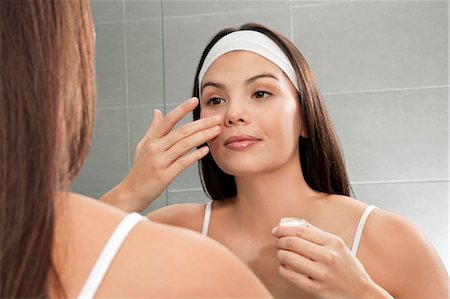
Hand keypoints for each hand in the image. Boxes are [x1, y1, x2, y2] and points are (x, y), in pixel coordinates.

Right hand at [101, 97, 220, 211]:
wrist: (131, 192)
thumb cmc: (139, 169)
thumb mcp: (143, 146)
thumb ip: (153, 129)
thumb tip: (157, 111)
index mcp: (152, 140)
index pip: (168, 120)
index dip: (182, 109)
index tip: (195, 100)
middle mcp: (155, 148)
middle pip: (182, 131)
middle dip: (201, 124)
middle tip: (216, 118)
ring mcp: (159, 162)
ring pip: (184, 145)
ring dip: (203, 136)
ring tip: (216, 131)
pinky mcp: (164, 176)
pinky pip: (183, 163)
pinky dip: (195, 155)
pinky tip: (206, 150)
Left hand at [272, 223, 391, 298]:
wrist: (361, 293)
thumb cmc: (348, 268)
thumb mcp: (339, 246)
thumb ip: (318, 234)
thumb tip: (297, 224)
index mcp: (333, 242)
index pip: (301, 231)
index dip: (284, 229)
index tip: (276, 230)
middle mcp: (328, 256)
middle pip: (293, 243)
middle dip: (280, 241)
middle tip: (278, 242)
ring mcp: (322, 273)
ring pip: (289, 258)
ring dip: (280, 254)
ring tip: (281, 254)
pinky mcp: (316, 288)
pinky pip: (291, 276)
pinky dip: (283, 269)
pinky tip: (284, 267)